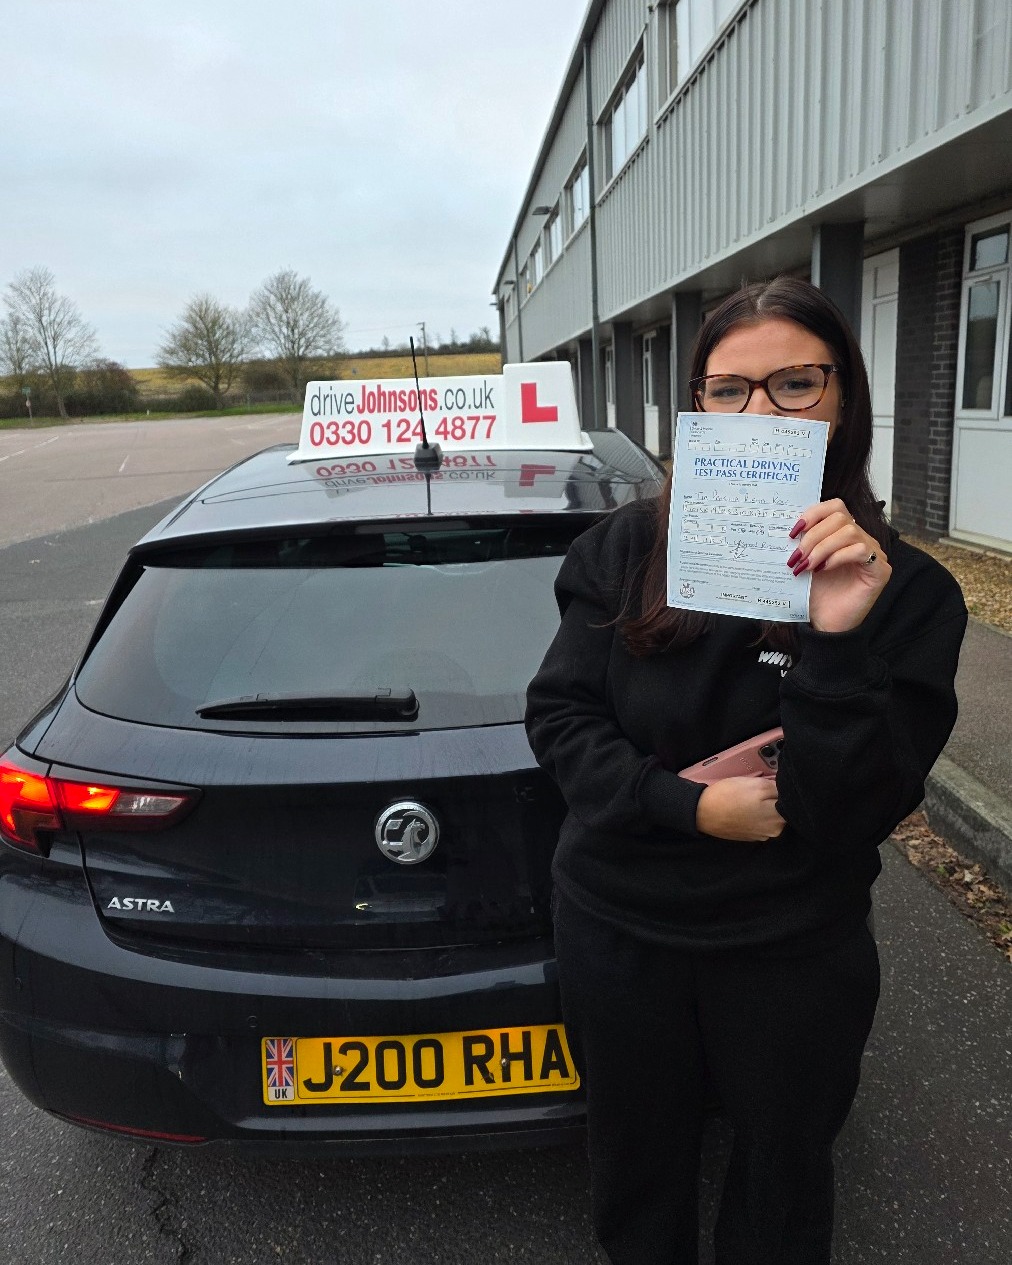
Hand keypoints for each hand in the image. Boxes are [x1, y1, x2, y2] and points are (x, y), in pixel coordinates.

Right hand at [695, 776, 784, 841]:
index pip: (791, 802)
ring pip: (770, 815)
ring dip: (765, 807)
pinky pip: (760, 822)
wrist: (703, 812)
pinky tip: (744, 807)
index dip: (783, 791)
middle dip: (775, 799)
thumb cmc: (728, 797)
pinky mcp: (750, 835)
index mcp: (778, 818)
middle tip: (760, 789)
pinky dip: (756, 814)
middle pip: (782, 810)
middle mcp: (773, 831)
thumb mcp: (756, 784)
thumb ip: (778, 788)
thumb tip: (787, 789)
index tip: (774, 785)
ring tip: (750, 798)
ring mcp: (761, 835)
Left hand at [787, 498, 891, 632]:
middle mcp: (862, 539)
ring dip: (822, 547)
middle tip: (796, 556)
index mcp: (843, 533)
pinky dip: (838, 557)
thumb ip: (802, 542)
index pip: (835, 506)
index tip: (793, 532)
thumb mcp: (805, 562)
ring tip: (806, 566)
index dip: (813, 514)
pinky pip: (861, 550)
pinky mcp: (880, 570)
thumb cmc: (816, 594)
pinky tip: (823, 570)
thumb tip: (785, 526)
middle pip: (841, 516)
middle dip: (813, 535)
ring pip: (850, 531)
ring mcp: (874, 553)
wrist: (825, 623)